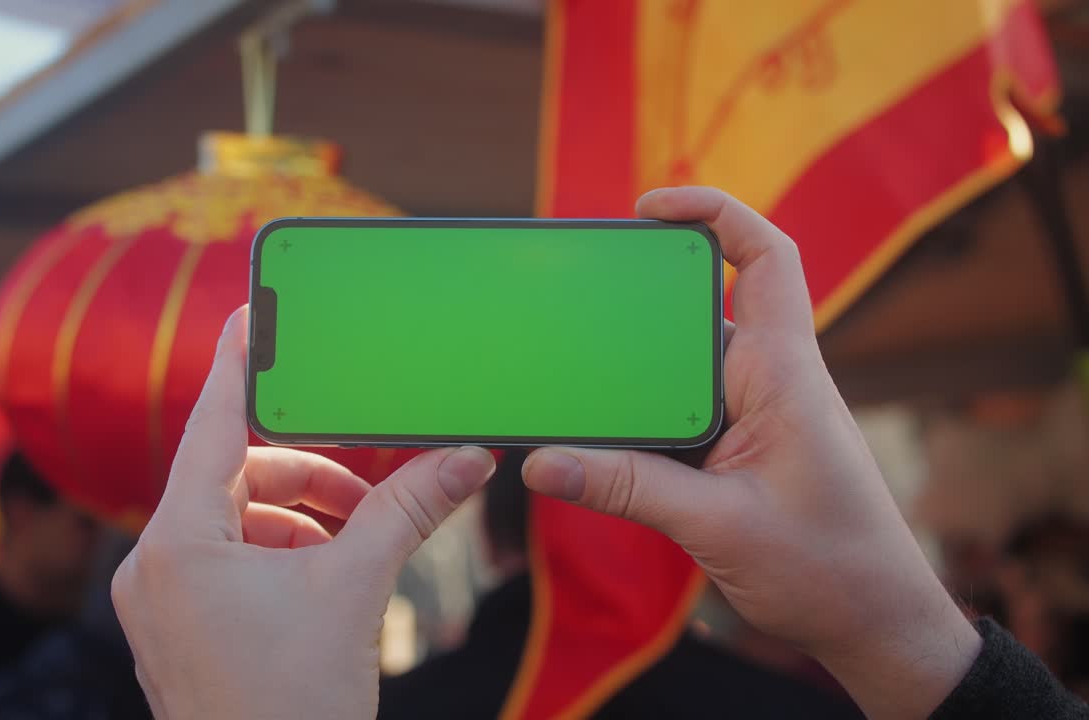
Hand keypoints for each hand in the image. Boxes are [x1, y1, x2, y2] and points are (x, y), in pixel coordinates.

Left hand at [112, 306, 495, 719]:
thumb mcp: (357, 592)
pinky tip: (326, 582)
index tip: (253, 315)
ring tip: (356, 548)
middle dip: (308, 477)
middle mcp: (152, 567)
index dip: (239, 364)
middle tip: (367, 492)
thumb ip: (408, 511)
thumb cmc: (295, 709)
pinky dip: (277, 558)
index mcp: (178, 543)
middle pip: (232, 478)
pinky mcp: (177, 633)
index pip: (210, 423)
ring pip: (232, 524)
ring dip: (299, 522)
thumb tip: (467, 459)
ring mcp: (159, 605)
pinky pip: (223, 565)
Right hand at [522, 187, 980, 719]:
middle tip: (572, 306)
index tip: (648, 208)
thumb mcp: (718, 526)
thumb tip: (543, 461)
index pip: (765, 257)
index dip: (714, 212)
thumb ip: (628, 488)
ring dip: (633, 374)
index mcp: (784, 374)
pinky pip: (680, 413)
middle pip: (698, 310)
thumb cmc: (828, 568)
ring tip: (570, 380)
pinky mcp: (740, 450)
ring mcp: (754, 416)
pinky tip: (598, 439)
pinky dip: (640, 419)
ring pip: (680, 369)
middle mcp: (768, 381)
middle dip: (639, 303)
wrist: (875, 623)